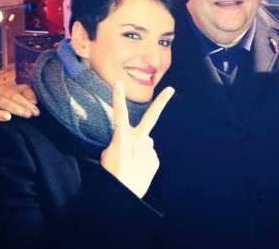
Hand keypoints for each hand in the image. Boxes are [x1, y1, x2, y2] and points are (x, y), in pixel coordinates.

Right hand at [0, 84, 39, 133]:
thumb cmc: (12, 98)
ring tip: (8, 118)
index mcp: (1, 90)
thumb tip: (33, 102)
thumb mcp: (21, 92)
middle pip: (1, 101)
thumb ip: (28, 94)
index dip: (25, 103)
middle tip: (28, 115)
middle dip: (16, 108)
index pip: (13, 95)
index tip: (36, 112)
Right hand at [100, 82, 173, 197]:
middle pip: (151, 117)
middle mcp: (139, 140)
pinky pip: (148, 157)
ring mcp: (149, 150)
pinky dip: (143, 162)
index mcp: (122, 137)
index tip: (118, 83)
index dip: (118, 98)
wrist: (122, 196)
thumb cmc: (111, 175)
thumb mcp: (107, 155)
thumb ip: (120, 143)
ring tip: (130, 166)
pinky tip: (136, 172)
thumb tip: (131, 142)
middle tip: (171, 89)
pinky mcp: (155, 160)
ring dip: (139, 151)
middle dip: (162, 101)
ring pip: (145, 145)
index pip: (119, 114)